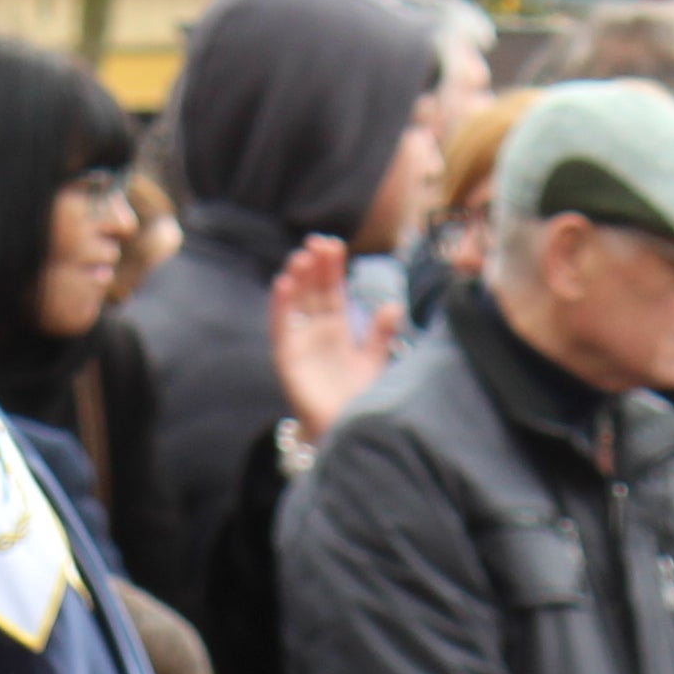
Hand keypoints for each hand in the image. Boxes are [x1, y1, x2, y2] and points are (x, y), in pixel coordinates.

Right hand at [266, 235, 396, 441]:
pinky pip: (281, 327)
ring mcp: (300, 342)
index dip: (332, 267)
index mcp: (336, 327)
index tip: (336, 245)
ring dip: (296, 278)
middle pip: (313, 290)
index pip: (332, 289)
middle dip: (315, 266)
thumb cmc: (357, 398)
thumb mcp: (374, 362)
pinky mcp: (287, 357)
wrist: (344, 431)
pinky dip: (281, 305)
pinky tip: (285, 283)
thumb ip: (381, 334)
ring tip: (302, 257)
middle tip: (320, 242)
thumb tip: (393, 305)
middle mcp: (315, 330)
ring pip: (295, 303)